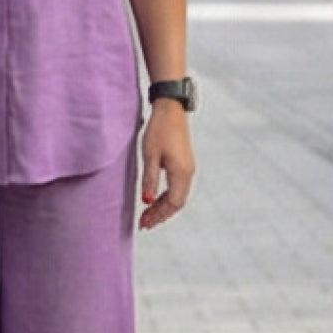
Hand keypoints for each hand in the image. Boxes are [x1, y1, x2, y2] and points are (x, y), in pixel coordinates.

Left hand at [139, 104, 194, 229]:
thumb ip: (149, 179)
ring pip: (178, 196)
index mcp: (181, 172)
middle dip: (161, 215)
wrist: (171, 109)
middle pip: (177, 203)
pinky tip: (154, 199)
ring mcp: (188, 168)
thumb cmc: (158, 130)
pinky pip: (177, 187)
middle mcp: (188, 173)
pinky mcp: (184, 163)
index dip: (159, 215)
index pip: (172, 203)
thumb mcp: (150, 155)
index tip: (144, 223)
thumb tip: (147, 201)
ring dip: (163, 207)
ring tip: (147, 215)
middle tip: (144, 224)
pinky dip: (166, 197)